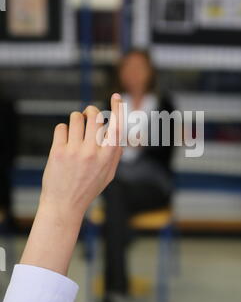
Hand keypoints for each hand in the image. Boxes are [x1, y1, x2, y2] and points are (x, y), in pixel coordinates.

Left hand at [20, 94, 122, 275]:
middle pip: (94, 116)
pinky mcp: (59, 152)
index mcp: (108, 157)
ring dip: (75, 119)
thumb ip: (115, 153)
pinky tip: (63, 142)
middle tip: (87, 115)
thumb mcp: (108, 173)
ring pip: (76, 118)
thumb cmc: (88, 188)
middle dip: (90, 111)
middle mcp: (93, 152)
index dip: (117, 108)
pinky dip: (62, 131)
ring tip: (74, 129)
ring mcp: (75, 152)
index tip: (115, 96)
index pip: (117, 126)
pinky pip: (61, 127)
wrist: (64, 205)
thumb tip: (120, 133)